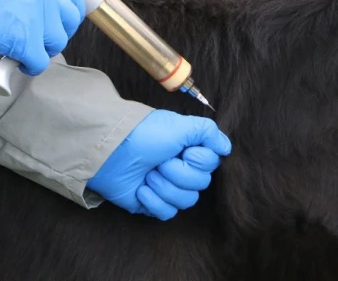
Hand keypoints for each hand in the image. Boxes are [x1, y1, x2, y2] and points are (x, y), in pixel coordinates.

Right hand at [0, 0, 85, 75]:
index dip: (67, 12)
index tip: (60, 20)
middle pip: (69, 22)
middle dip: (57, 31)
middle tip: (42, 37)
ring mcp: (41, 19)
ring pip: (56, 43)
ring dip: (43, 49)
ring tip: (28, 51)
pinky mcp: (28, 42)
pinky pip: (39, 62)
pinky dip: (31, 66)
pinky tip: (21, 64)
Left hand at [86, 110, 231, 220]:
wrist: (111, 150)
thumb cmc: (144, 134)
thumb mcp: (179, 125)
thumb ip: (207, 132)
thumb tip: (226, 147)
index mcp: (188, 149)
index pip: (211, 164)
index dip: (198, 160)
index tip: (183, 150)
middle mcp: (180, 168)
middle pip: (200, 184)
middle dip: (178, 173)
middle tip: (160, 161)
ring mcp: (166, 187)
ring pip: (186, 201)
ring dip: (165, 186)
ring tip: (148, 174)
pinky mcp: (151, 203)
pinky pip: (167, 213)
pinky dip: (154, 201)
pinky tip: (141, 189)